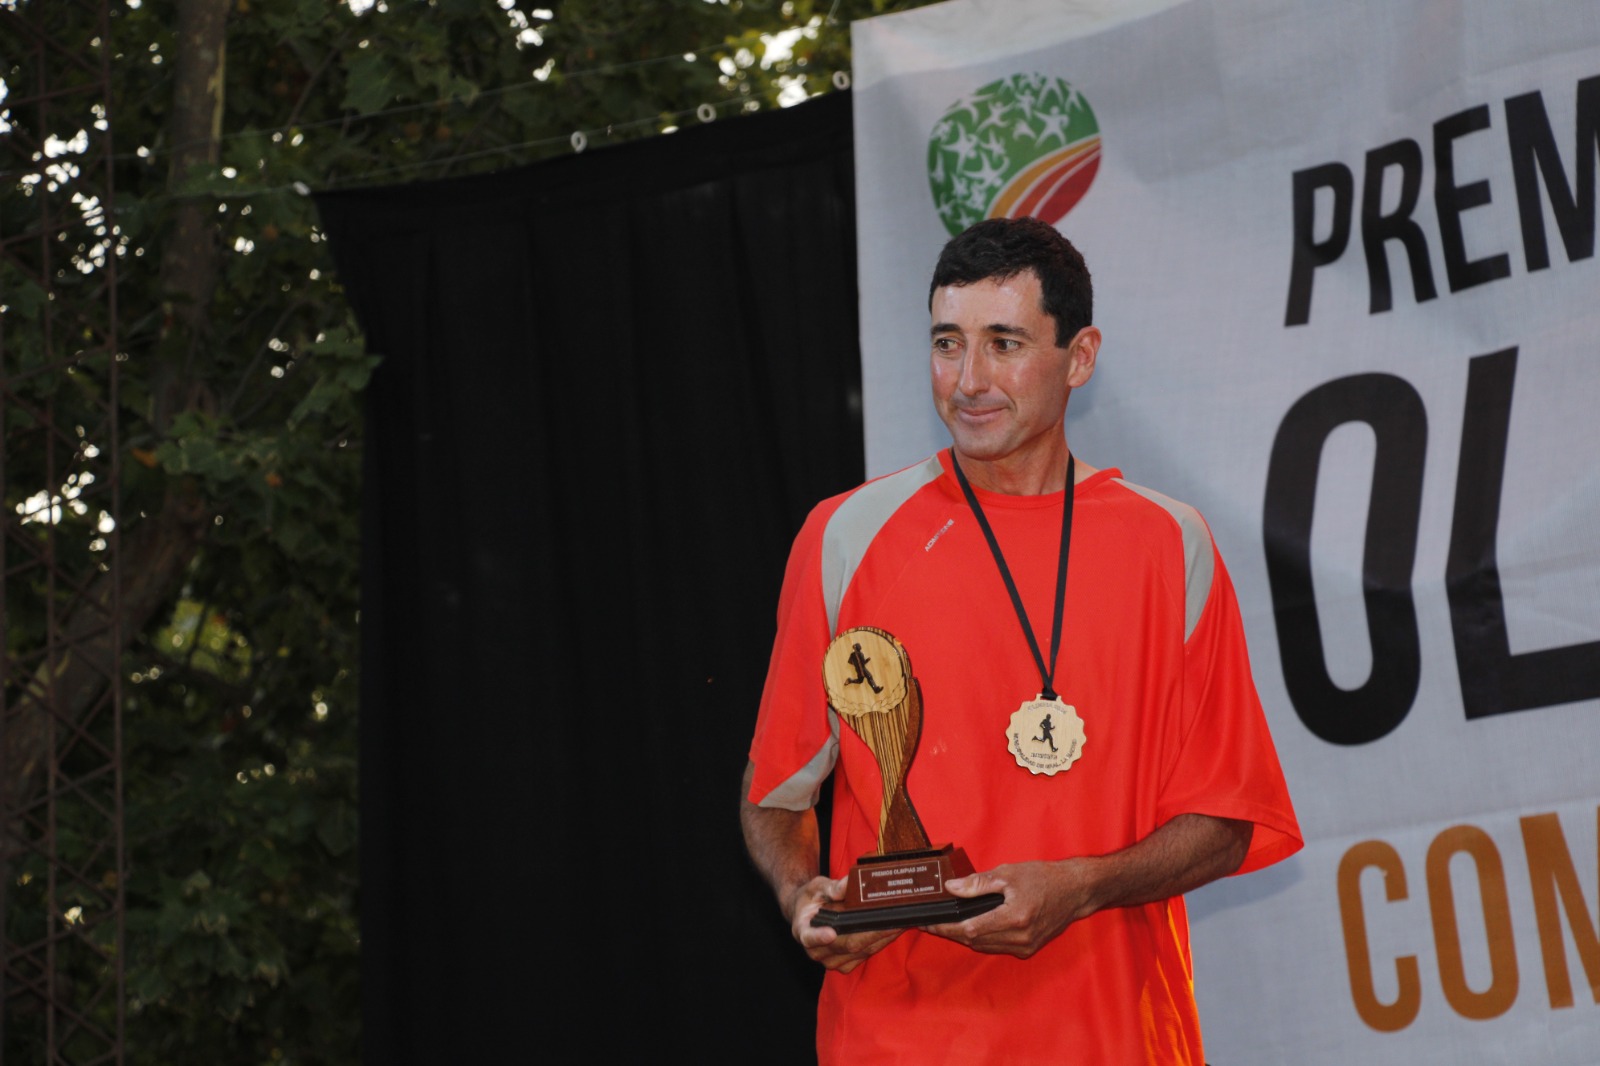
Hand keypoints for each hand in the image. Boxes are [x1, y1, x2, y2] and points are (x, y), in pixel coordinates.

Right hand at [786, 875, 902, 972]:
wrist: (807, 914)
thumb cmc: (812, 899)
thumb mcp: (817, 887)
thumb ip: (831, 887)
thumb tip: (847, 884)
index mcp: (803, 930)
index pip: (809, 937)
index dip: (820, 936)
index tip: (831, 933)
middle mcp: (816, 951)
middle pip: (846, 945)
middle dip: (871, 932)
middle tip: (892, 919)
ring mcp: (830, 960)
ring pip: (860, 951)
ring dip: (881, 938)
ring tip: (899, 922)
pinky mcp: (844, 964)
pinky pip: (865, 955)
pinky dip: (879, 943)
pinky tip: (892, 930)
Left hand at [922, 859, 1097, 958]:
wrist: (1074, 891)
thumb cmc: (1044, 878)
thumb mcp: (1008, 874)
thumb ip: (978, 883)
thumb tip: (952, 888)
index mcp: (1014, 917)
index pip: (969, 929)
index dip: (945, 928)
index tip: (928, 923)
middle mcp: (1020, 937)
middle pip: (974, 940)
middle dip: (950, 932)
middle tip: (932, 923)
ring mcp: (1025, 946)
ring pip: (984, 946)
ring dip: (964, 937)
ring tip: (946, 924)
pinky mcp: (1028, 949)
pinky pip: (997, 947)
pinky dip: (982, 938)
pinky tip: (971, 927)